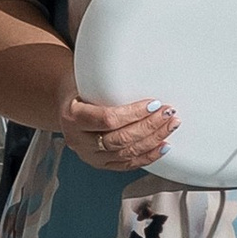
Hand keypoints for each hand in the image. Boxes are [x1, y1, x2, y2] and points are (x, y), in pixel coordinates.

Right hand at [57, 90, 176, 175]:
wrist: (67, 106)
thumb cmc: (79, 89)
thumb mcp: (85, 80)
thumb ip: (106, 81)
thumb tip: (142, 72)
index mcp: (72, 117)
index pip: (108, 119)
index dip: (134, 114)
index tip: (154, 104)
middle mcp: (79, 140)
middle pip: (120, 139)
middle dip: (149, 126)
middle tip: (167, 113)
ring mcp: (89, 156)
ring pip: (126, 153)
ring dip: (153, 140)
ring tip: (169, 126)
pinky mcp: (101, 164)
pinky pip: (128, 165)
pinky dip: (148, 156)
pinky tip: (162, 146)